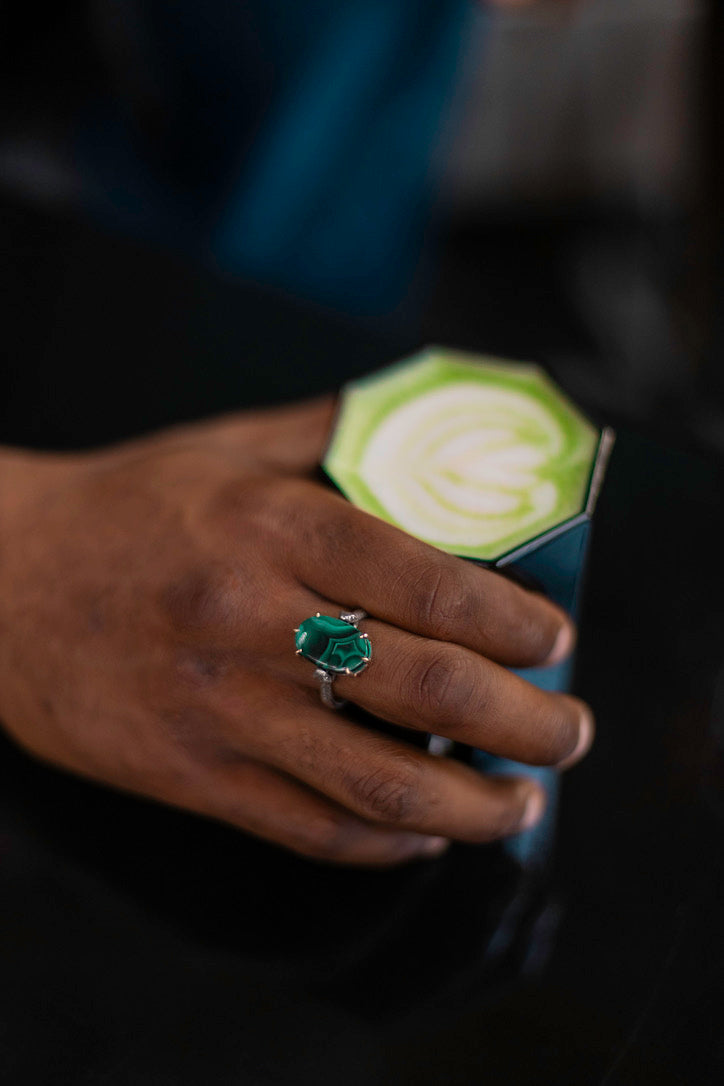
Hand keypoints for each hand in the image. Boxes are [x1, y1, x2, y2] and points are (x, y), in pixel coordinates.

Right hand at [0, 398, 592, 865]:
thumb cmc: (122, 509)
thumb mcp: (223, 448)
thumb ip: (325, 433)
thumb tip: (419, 424)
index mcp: (270, 528)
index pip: (426, 582)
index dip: (512, 620)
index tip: (556, 640)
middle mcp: (254, 622)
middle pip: (428, 688)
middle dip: (526, 724)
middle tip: (570, 732)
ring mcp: (222, 710)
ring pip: (381, 783)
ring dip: (474, 806)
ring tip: (521, 805)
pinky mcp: (192, 776)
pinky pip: (310, 827)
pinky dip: (385, 842)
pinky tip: (423, 831)